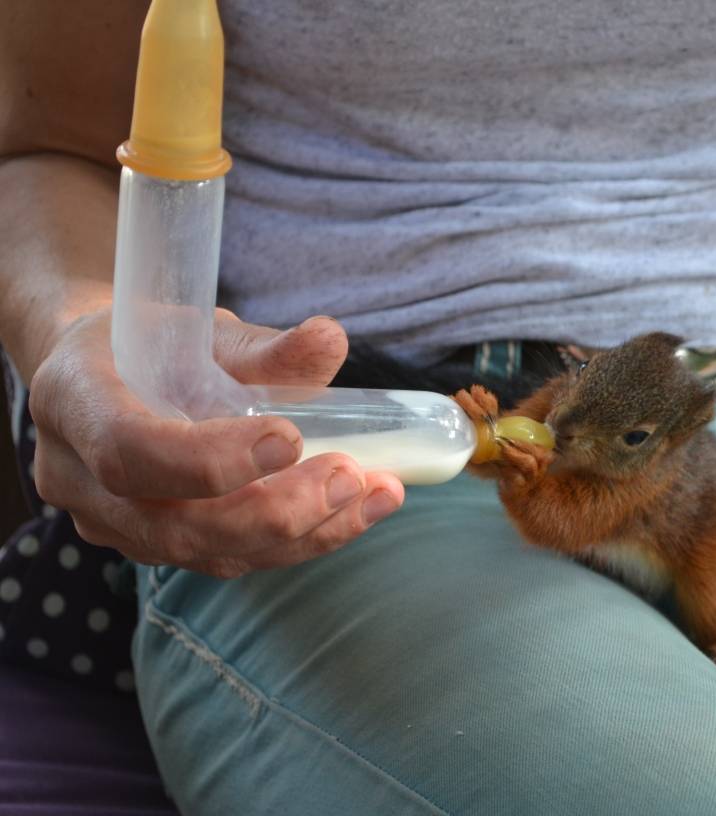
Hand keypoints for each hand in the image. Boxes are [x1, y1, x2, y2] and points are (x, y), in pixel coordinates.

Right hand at [28, 308, 404, 577]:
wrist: (108, 374)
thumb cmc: (154, 343)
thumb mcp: (201, 330)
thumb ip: (264, 347)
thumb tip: (331, 339)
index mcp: (73, 400)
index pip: (129, 451)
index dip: (208, 460)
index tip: (288, 439)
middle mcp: (78, 478)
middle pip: (173, 524)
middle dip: (272, 511)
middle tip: (349, 476)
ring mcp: (113, 524)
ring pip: (208, 553)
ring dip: (304, 532)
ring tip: (375, 493)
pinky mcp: (156, 548)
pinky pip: (230, 558)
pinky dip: (302, 539)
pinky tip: (360, 509)